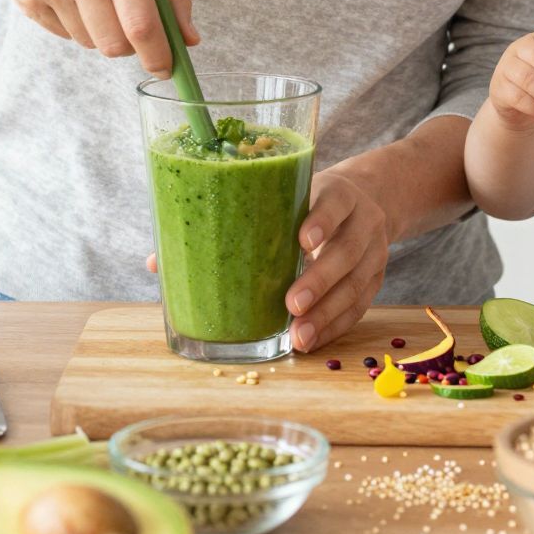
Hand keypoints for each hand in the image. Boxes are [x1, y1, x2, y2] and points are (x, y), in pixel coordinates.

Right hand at [0, 0, 195, 75]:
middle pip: (114, 44)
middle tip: (133, 29)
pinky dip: (77, 25)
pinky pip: (65, 35)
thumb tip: (189, 39)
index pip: (141, 23)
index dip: (158, 55)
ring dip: (102, 33)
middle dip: (131, 48)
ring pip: (90, 43)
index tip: (168, 69)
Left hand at [141, 168, 390, 351]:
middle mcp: (362, 220)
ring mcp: (375, 251)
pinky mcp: (377, 278)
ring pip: (356, 284)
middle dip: (319, 278)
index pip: (334, 202)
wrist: (369, 198)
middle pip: (347, 250)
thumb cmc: (305, 200)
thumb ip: (230, 220)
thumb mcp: (280, 193)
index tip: (300, 240)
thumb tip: (156, 262)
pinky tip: (312, 341)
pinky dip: (336, 326)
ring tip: (298, 336)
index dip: (321, 219)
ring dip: (327, 313)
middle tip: (290, 303)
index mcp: (338, 192)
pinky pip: (360, 307)